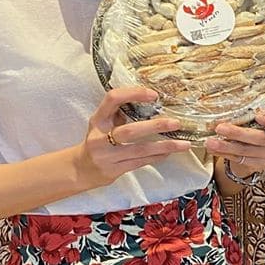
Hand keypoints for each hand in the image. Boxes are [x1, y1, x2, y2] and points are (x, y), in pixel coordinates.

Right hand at [78, 87, 192, 186]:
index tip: (154, 95)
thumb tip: (152, 100)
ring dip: (163, 146)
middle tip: (175, 123)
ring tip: (183, 144)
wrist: (81, 169)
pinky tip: (170, 152)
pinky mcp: (114, 170)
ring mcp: (107, 156)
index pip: (112, 100)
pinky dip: (157, 157)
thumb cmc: (98, 140)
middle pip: (129, 131)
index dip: (133, 94)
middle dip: (154, 126)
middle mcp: (100, 137)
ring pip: (139, 150)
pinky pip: (140, 162)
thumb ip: (120, 112)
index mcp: (97, 120)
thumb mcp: (102, 123)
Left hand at [203, 112, 264, 175]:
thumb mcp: (257, 115)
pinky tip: (214, 149)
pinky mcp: (257, 165)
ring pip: (247, 151)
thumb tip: (226, 98)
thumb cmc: (256, 125)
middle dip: (239, 133)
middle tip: (221, 128)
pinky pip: (239, 159)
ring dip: (227, 146)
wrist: (254, 148)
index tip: (259, 115)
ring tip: (211, 142)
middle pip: (262, 138)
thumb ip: (250, 109)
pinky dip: (225, 154)